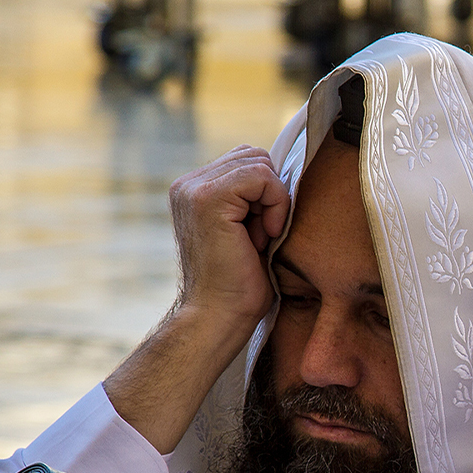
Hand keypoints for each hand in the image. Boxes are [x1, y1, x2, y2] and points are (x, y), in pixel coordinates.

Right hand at [169, 145, 290, 328]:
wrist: (219, 316)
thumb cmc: (240, 284)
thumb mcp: (248, 230)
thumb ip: (253, 198)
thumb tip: (284, 171)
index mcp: (193, 190)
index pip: (246, 161)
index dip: (266, 194)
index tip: (261, 234)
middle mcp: (188, 184)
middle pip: (254, 156)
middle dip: (270, 194)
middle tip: (261, 236)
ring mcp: (193, 188)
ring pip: (259, 163)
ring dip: (273, 201)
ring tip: (259, 238)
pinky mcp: (208, 198)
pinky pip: (261, 175)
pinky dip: (275, 203)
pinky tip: (267, 235)